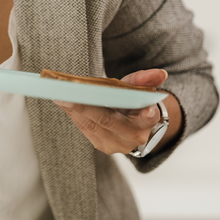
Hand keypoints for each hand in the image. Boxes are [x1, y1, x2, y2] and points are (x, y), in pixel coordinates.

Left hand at [54, 69, 170, 155]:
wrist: (136, 128)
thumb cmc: (137, 104)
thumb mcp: (142, 89)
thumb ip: (147, 80)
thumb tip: (161, 73)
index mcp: (148, 122)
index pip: (147, 118)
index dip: (144, 114)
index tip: (140, 108)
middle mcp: (133, 137)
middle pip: (107, 120)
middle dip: (85, 107)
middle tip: (65, 94)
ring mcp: (116, 145)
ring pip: (92, 126)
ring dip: (73, 110)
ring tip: (58, 95)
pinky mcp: (102, 146)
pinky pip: (86, 129)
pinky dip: (74, 114)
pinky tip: (63, 102)